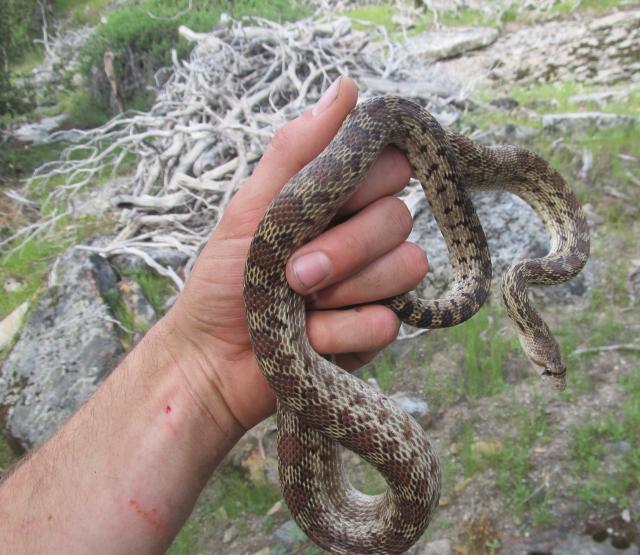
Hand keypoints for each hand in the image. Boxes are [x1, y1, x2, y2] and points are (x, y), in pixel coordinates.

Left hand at [164, 76, 426, 430]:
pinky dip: (342, 332)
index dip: (364, 183)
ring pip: (406, 267)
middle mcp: (365, 237)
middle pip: (399, 217)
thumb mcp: (253, 207)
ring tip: (299, 305)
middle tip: (295, 272)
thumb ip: (297, 150)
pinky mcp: (377, 330)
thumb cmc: (223, 281)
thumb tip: (345, 86)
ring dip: (344, 290)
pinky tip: (312, 338)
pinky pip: (388, 322)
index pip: (391, 167)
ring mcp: (376, 285)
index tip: (325, 203)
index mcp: (340, 202)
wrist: (211, 361)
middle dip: (344, 247)